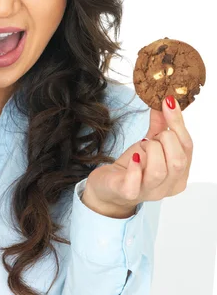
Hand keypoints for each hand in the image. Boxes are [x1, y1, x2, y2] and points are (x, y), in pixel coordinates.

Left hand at [81, 95, 192, 217]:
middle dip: (165, 140)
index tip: (168, 101)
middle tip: (151, 137)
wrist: (108, 187)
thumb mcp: (149, 143)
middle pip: (178, 160)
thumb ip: (160, 125)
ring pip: (159, 170)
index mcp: (179, 173)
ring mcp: (149, 192)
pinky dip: (135, 167)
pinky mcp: (128, 193)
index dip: (178, 123)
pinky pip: (135, 182)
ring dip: (149, 150)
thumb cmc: (133, 167)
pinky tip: (133, 158)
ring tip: (141, 147)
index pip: (187, 147)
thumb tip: (166, 101)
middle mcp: (168, 186)